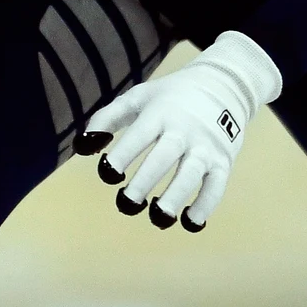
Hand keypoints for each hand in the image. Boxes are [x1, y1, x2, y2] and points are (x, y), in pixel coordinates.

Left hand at [73, 30, 281, 231]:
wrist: (224, 84)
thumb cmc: (170, 97)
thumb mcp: (139, 97)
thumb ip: (107, 118)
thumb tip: (82, 146)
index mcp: (160, 112)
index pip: (139, 135)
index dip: (122, 155)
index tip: (108, 173)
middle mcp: (184, 128)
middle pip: (164, 156)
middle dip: (145, 182)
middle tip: (125, 203)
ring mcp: (206, 145)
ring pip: (192, 173)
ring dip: (175, 197)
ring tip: (158, 218)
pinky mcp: (224, 160)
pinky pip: (217, 185)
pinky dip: (206, 205)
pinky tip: (189, 222)